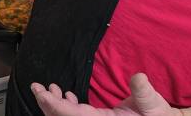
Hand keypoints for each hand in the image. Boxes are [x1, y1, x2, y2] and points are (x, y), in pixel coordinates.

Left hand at [31, 73, 182, 115]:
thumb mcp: (154, 105)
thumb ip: (143, 92)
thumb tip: (138, 77)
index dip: (56, 106)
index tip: (43, 94)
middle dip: (48, 105)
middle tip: (37, 88)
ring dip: (54, 104)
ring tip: (46, 89)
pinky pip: (75, 115)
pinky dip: (65, 105)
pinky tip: (65, 95)